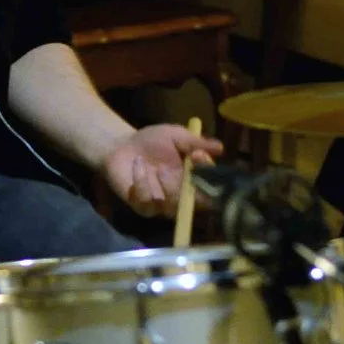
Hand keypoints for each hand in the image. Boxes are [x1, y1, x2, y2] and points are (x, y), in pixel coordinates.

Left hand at [102, 123, 222, 218]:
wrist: (122, 145)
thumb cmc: (152, 141)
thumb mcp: (176, 136)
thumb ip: (195, 142)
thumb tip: (220, 148)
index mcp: (194, 179)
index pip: (211, 187)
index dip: (208, 175)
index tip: (198, 155)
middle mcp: (181, 196)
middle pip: (197, 204)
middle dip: (193, 185)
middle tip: (185, 164)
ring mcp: (162, 204)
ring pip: (173, 207)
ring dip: (169, 187)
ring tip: (160, 168)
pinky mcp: (142, 207)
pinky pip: (147, 203)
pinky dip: (142, 182)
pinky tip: (137, 164)